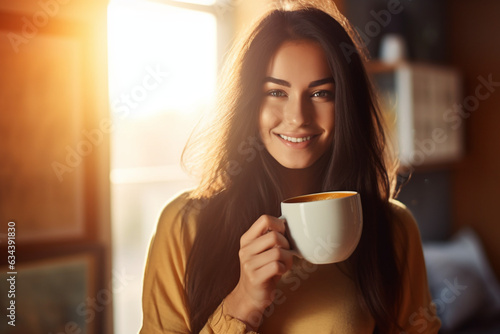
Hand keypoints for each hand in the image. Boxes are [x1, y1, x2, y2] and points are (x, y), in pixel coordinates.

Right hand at [224, 215, 292, 329]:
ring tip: (284, 264)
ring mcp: (248, 264)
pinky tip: (280, 272)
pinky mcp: (255, 277)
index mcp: (247, 239)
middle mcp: (245, 250)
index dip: (279, 224)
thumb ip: (270, 237)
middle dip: (286, 244)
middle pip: (274, 236)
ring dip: (287, 259)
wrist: (250, 295)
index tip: (283, 234)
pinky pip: (277, 266)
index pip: (264, 219)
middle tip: (286, 253)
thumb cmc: (262, 269)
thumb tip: (287, 223)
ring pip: (278, 252)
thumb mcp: (262, 250)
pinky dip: (284, 269)